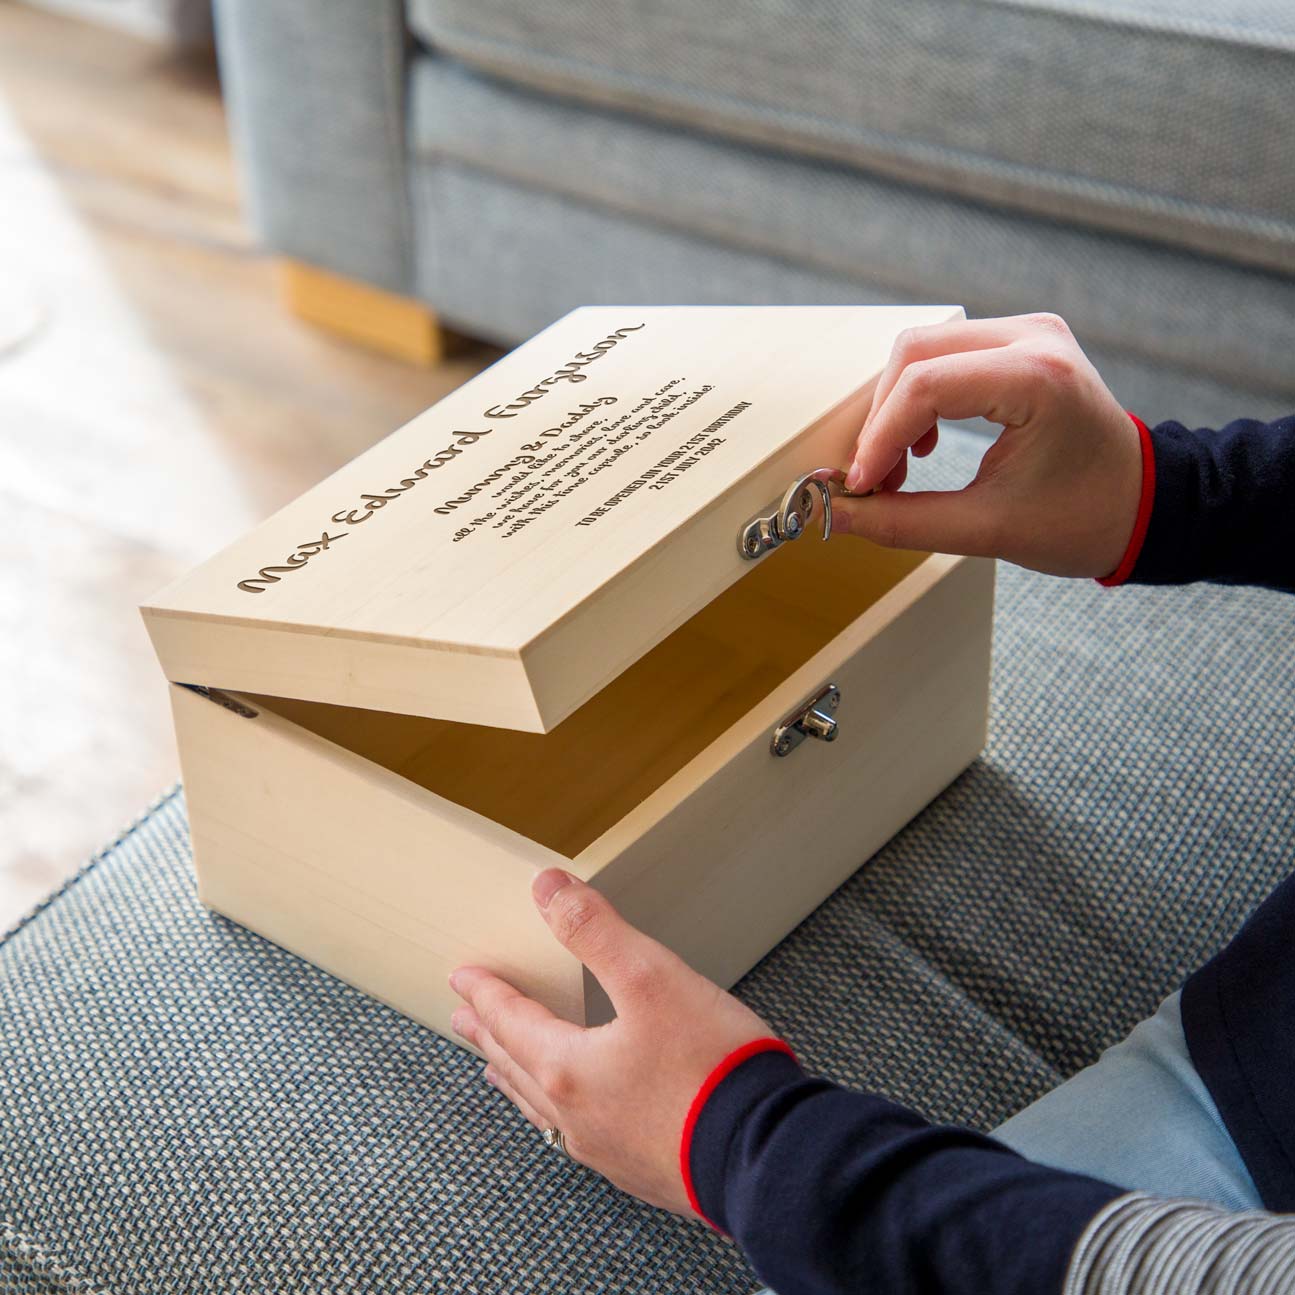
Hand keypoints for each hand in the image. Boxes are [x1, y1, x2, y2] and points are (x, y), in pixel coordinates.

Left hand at [449, 869, 773, 1215]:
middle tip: (464, 1021)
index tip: (462, 980)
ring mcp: (608, 1150)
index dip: (487, 995)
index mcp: (569, 1069)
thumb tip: (547, 888)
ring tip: (502, 1068)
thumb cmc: (710, 1068)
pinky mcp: (642, 1171)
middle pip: (517, 1067)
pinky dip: (559, 1113)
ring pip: (544, 1109)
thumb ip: (595, 931)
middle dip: (490, 1037)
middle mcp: (577, 1116)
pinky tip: (577, 1117)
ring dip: (518, 1079)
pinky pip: (580, 1136)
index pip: (512, 1022)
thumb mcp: (651, 979)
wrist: (766, 1156)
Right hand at [835, 313, 1143, 577]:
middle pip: (914, 354)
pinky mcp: (1021, 341)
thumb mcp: (987, 530)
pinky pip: (945, 354)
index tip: (860, 486)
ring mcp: (1029, 331)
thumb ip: (901, 522)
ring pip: (923, 349)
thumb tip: (835, 514)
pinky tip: (922, 446)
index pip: (924, 386)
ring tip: (896, 469)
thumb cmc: (1085, 519)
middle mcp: (1034, 337)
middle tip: (874, 480)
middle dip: (880, 421)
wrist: (1144, 505)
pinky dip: (919, 398)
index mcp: (1039, 379)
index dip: (879, 438)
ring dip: (895, 408)